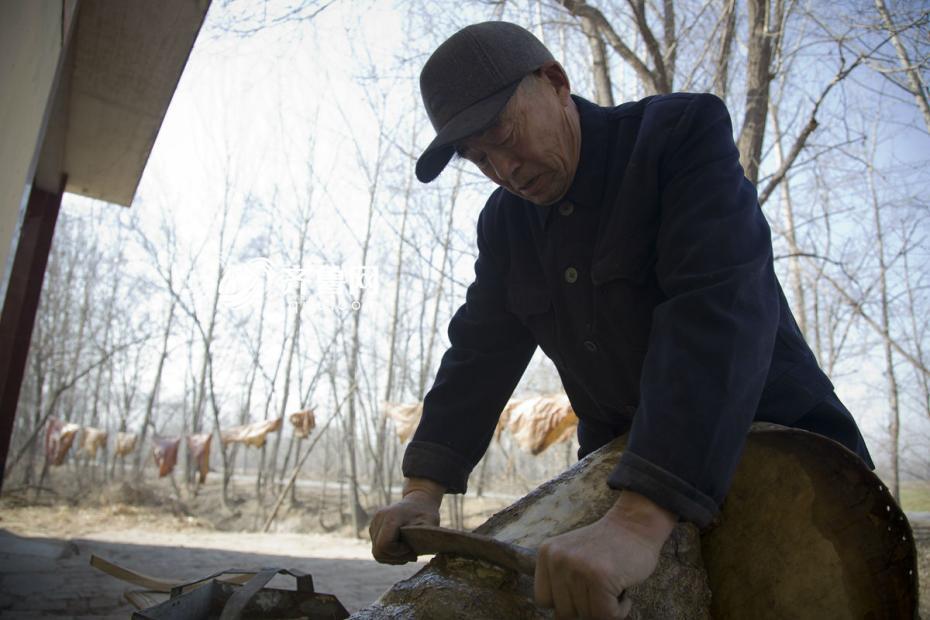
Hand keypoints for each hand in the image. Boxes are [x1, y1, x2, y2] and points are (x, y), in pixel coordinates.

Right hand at [369, 477, 443, 563]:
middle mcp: (379, 518)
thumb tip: (420, 552)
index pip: (385, 545)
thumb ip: (423, 537)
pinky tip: (401, 549)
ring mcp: (374, 523)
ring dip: (392, 557)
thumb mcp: (429, 524)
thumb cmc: (425, 513)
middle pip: (378, 551)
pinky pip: (377, 548)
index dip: (398, 553)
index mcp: (391, 516)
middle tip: (411, 555)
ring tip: (407, 552)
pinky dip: (389, 553)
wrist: (418, 501)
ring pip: (376, 552)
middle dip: (395, 558)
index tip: (411, 549)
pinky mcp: (374, 528)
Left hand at [534, 491, 675, 618]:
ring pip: (586, 615)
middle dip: (586, 606)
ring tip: (612, 585)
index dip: (566, 602)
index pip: (544, 599)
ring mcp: (577, 568)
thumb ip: (561, 580)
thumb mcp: (572, 556)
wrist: (636, 524)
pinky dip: (619, 611)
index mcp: (546, 554)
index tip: (583, 593)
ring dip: (605, 608)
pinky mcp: (599, 578)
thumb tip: (560, 618)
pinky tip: (623, 592)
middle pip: (564, 612)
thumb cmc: (608, 546)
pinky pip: (605, 615)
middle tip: (601, 588)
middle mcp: (557, 560)